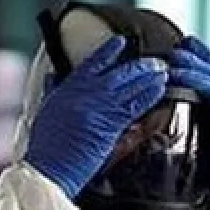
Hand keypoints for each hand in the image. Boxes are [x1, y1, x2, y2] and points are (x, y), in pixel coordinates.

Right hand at [24, 36, 167, 199]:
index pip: (93, 63)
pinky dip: (148, 96)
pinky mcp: (110, 125)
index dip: (109, 51)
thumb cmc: (47, 147)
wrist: (50, 167)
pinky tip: (160, 91)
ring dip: (149, 78)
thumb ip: (53, 91)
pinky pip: (134, 107)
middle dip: (139, 66)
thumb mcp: (45, 111)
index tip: (121, 42)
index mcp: (69, 88)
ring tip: (163, 73)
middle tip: (155, 62)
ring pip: (130, 87)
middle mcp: (86, 93)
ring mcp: (99, 108)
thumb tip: (52, 77)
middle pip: (118, 73)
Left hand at [168, 36, 209, 201]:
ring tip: (170, 59)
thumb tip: (154, 113)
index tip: (174, 48)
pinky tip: (178, 76)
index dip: (194, 56)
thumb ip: (182, 120)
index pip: (209, 70)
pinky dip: (195, 80)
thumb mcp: (192, 136)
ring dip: (190, 64)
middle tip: (170, 49)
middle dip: (191, 53)